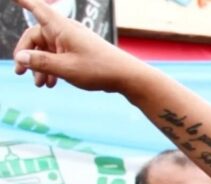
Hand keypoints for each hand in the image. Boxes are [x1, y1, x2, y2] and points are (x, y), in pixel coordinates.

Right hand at [13, 0, 142, 91]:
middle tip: (19, 73)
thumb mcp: (65, 68)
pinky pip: (58, 56)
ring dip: (40, 66)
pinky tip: (51, 83)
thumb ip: (41, 62)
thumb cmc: (99, 69)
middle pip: (36, 37)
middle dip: (27, 55)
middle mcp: (66, 31)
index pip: (37, 9)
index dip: (25, 2)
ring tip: (40, 85)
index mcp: (61, 28)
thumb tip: (20, 57)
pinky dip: (52, 68)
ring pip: (47, 50)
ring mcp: (73, 41)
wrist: (126, 76)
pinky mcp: (79, 51)